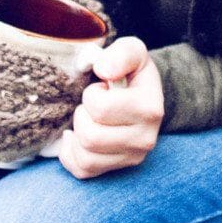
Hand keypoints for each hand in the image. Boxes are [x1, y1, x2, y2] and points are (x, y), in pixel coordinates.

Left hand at [57, 35, 162, 179]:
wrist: (144, 96)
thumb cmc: (131, 73)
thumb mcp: (132, 52)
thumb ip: (121, 54)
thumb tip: (104, 69)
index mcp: (150, 109)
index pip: (100, 109)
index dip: (92, 94)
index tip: (103, 87)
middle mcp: (145, 139)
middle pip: (90, 136)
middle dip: (82, 115)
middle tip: (93, 105)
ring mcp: (133, 157)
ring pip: (85, 157)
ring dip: (78, 134)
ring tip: (89, 119)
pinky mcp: (118, 169)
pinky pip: (82, 170)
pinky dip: (71, 154)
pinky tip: (76, 138)